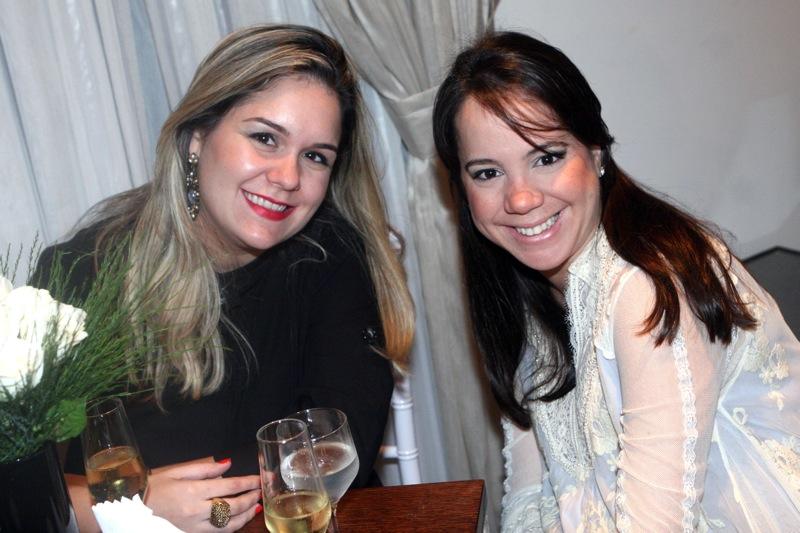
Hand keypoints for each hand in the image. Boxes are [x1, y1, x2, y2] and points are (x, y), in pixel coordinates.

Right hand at [145, 459, 260, 531]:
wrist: (134, 507)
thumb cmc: (155, 486)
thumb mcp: (178, 471)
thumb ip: (205, 468)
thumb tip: (227, 465)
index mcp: (194, 491)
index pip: (229, 486)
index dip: (248, 482)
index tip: (260, 478)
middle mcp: (196, 511)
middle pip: (233, 507)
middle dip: (250, 498)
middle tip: (261, 491)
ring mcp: (194, 525)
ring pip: (228, 525)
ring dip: (245, 515)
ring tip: (256, 507)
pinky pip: (217, 532)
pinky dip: (232, 526)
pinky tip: (239, 519)